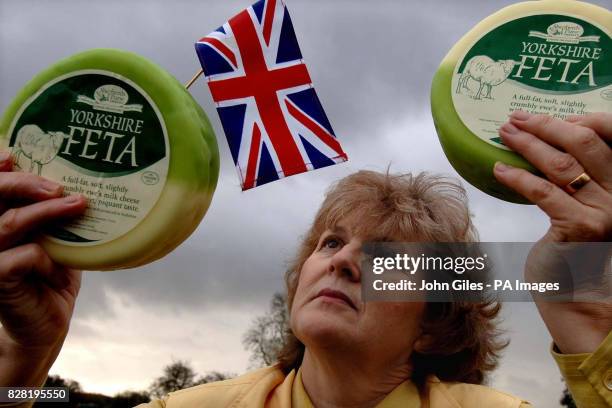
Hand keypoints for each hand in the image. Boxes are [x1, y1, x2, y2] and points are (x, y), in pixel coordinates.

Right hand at [0, 150, 86, 385]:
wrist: (47, 323)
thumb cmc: (53, 275)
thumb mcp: (58, 239)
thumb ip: (56, 213)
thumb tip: (84, 181)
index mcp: (0, 218)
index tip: (12, 154)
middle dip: (21, 183)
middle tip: (57, 185)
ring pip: (7, 223)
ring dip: (45, 212)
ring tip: (77, 204)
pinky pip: (22, 257)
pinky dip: (48, 258)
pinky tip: (63, 270)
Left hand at [493, 111, 611, 353]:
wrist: (583, 301)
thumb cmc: (579, 255)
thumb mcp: (588, 211)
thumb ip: (582, 182)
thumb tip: (550, 148)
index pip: (611, 137)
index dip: (582, 120)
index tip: (548, 116)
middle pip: (586, 143)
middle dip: (548, 125)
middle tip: (516, 118)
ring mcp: (604, 211)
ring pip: (562, 164)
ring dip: (528, 144)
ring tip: (504, 134)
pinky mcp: (578, 227)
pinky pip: (542, 192)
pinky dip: (517, 177)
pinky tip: (498, 169)